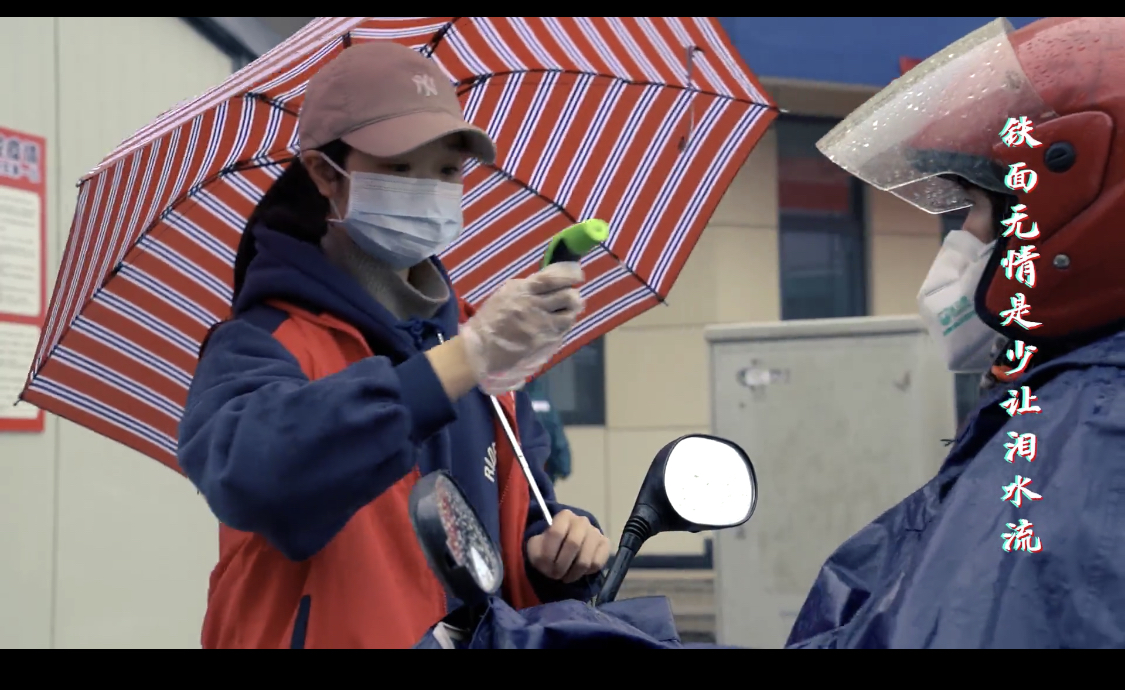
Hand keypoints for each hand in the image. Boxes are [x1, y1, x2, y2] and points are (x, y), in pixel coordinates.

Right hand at [460, 262, 583, 394]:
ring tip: (562, 313)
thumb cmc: (491, 320)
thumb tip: (553, 280)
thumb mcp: (506, 295)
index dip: (571, 275)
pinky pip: (563, 332)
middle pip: (569, 297)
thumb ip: (529, 287)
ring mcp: (542, 328)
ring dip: (570, 312)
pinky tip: (553, 327)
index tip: (577, 275)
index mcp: (523, 291)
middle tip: (570, 297)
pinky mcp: (546, 344)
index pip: (555, 278)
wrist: (481, 351)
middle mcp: (535, 308)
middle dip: (573, 295)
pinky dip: (562, 327)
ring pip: (571, 316)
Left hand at [527, 510, 609, 583]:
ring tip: (566, 576)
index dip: (549, 554)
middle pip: (573, 544)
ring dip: (573, 573)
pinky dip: (586, 573)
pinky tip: (578, 571)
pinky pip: (597, 564)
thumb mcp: (537, 547)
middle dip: (561, 565)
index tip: (544, 567)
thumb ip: (537, 551)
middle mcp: (582, 521)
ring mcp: (596, 532)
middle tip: (555, 575)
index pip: (556, 533)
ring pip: (585, 559)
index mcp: (564, 516)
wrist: (566, 548)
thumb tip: (547, 561)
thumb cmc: (549, 547)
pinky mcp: (605, 545)